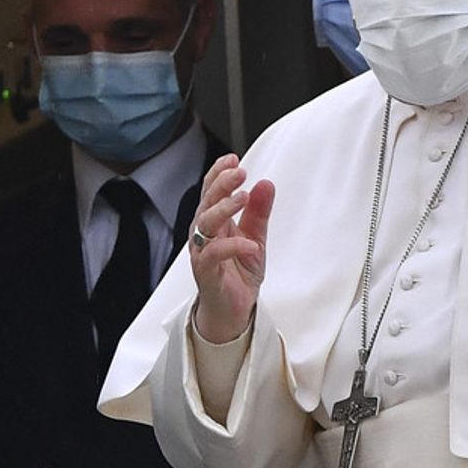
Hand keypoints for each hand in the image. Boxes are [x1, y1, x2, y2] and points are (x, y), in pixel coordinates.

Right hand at [188, 153, 274, 342]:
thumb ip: (259, 212)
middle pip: (206, 202)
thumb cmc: (239, 271)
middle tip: (240, 171)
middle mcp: (203, 234)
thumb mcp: (255, 237)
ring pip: (204, 224)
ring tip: (243, 198)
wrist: (234, 309)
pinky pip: (214, 255)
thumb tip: (266, 183)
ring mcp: (202, 252)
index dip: (218, 173)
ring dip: (224, 208)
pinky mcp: (206, 272)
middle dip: (221, 184)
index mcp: (213, 222)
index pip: (210, 191)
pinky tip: (251, 244)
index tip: (233, 158)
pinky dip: (233, 246)